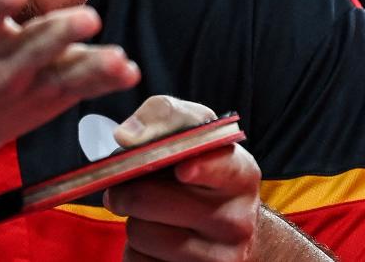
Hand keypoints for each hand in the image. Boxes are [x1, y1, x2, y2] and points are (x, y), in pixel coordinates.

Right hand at [0, 0, 140, 170]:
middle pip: (30, 50)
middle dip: (57, 36)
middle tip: (87, 18)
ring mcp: (27, 88)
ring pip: (61, 76)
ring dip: (91, 68)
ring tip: (119, 60)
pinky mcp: (48, 99)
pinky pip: (79, 91)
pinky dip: (103, 83)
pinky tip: (129, 71)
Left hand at [104, 96, 261, 261]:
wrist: (227, 228)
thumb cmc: (200, 170)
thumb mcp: (193, 132)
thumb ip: (163, 116)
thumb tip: (126, 136)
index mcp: (240, 175)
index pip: (222, 169)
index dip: (200, 168)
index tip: (182, 169)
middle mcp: (237, 220)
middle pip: (153, 201)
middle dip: (126, 190)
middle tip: (123, 186)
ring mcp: (219, 259)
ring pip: (141, 234)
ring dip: (132, 221)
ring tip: (147, 214)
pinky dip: (134, 250)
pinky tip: (153, 240)